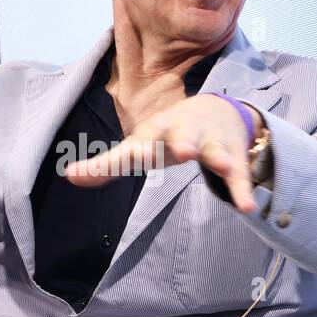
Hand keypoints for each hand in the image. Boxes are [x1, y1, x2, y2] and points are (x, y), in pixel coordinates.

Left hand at [64, 94, 262, 211]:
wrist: (218, 109)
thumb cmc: (168, 135)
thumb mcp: (139, 145)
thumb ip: (107, 165)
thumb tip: (69, 176)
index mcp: (157, 132)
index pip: (144, 142)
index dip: (138, 150)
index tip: (134, 155)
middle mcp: (185, 133)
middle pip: (184, 136)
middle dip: (184, 141)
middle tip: (182, 150)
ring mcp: (212, 143)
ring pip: (216, 150)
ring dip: (218, 157)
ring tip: (221, 166)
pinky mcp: (233, 157)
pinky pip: (238, 175)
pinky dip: (242, 190)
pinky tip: (247, 207)